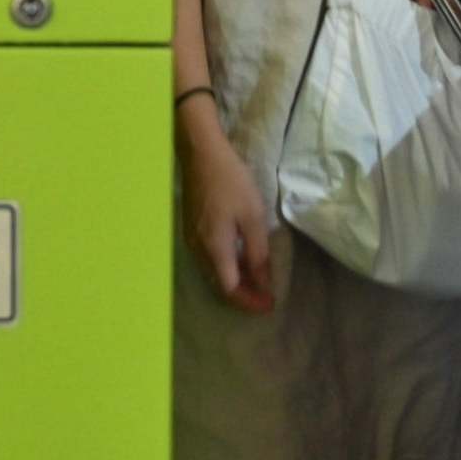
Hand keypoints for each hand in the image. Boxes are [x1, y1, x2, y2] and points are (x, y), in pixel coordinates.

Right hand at [177, 97, 273, 313]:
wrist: (201, 154)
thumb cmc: (231, 182)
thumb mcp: (252, 216)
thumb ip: (258, 252)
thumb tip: (263, 283)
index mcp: (215, 248)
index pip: (230, 289)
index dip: (250, 302)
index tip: (270, 305)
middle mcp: (198, 250)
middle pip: (219, 284)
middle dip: (243, 296)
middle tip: (265, 298)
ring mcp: (191, 239)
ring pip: (212, 273)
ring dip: (234, 282)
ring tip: (256, 282)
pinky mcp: (190, 229)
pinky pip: (207, 259)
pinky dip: (225, 267)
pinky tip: (239, 260)